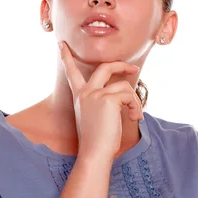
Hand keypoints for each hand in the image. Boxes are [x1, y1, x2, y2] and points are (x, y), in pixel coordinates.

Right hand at [59, 40, 142, 160]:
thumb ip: (104, 101)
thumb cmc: (98, 141)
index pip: (71, 72)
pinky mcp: (108, 99)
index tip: (62, 45)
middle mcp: (85, 92)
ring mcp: (95, 94)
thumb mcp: (96, 117)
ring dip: (134, 101)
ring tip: (135, 115)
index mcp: (79, 96)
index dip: (67, 57)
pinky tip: (134, 118)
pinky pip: (129, 96)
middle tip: (133, 69)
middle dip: (121, 65)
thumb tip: (124, 92)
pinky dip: (136, 107)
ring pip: (124, 86)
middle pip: (105, 67)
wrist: (94, 153)